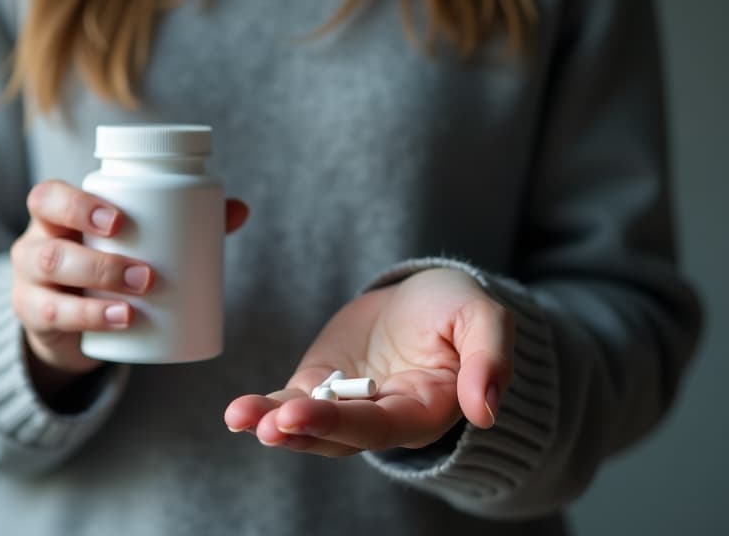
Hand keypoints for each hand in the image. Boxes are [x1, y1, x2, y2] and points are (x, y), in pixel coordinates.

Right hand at [11, 180, 248, 385]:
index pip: (49, 198)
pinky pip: (52, 316)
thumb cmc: (104, 263)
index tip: (120, 221)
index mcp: (56, 215)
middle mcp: (35, 244)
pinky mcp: (35, 316)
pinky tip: (120, 321)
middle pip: (50, 244)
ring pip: (51, 281)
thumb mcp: (128, 242)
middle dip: (99, 260)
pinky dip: (89, 318)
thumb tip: (239, 210)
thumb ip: (179, 224)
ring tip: (138, 301)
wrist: (67, 319)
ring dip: (99, 290)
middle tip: (147, 275)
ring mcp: (29, 282)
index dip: (78, 205)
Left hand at [224, 268, 512, 456]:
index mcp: (423, 410)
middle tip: (271, 423)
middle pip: (339, 434)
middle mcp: (381, 419)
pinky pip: (288, 403)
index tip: (302, 414)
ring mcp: (345, 404)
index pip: (381, 426)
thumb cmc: (456, 308)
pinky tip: (238, 412)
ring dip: (274, 424)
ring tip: (242, 416)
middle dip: (303, 429)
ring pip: (307, 425)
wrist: (423, 295)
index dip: (343, 423)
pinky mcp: (318, 386)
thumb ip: (490, 359)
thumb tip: (487, 410)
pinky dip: (264, 408)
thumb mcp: (484, 318)